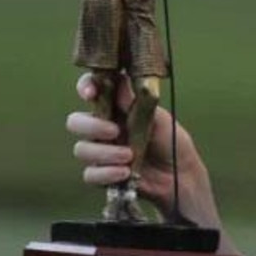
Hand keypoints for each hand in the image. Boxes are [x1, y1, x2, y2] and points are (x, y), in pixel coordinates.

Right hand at [67, 73, 206, 212]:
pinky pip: (90, 174)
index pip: (91, 90)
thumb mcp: (158, 117)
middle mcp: (103, 127)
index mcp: (115, 107)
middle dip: (91, 126)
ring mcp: (101, 152)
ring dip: (104, 153)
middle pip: (75, 122)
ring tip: (129, 156)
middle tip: (115, 131)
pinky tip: (125, 172)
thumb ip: (135, 101)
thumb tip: (118, 80)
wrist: (180, 174)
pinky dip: (106, 173)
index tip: (90, 92)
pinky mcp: (103, 175)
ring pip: (81, 149)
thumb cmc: (171, 141)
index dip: (85, 87)